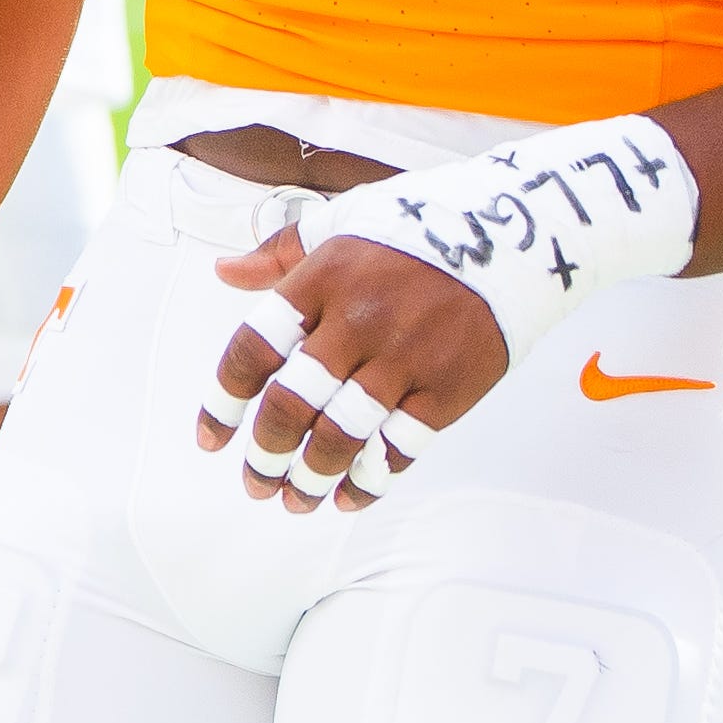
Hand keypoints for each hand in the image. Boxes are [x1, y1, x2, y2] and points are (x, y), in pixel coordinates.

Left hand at [198, 223, 495, 513]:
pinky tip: (349, 496)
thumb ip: (282, 252)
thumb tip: (226, 271)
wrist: (511, 235)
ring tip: (296, 500)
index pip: (254, 348)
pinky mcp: (447, 388)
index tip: (211, 438)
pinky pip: (398, 447)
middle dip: (266, 454)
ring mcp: (404, 358)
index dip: (224, 402)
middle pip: (292, 403)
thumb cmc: (420, 227)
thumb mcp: (343, 222)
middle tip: (256, 482)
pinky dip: (369, 481)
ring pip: (341, 435)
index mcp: (321, 279)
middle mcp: (356, 321)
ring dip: (311, 478)